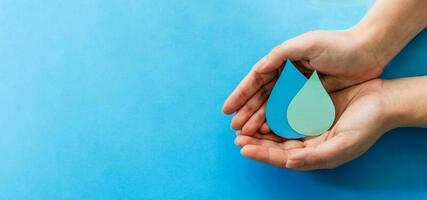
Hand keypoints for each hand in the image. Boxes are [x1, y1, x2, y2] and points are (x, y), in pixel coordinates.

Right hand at [222, 29, 389, 134]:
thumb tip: (258, 69)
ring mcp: (298, 87)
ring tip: (246, 133)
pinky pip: (289, 111)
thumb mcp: (307, 44)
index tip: (227, 110)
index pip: (256, 79)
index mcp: (283, 60)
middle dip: (247, 112)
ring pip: (273, 106)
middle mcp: (287, 74)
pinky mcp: (311, 97)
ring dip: (259, 119)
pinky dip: (277, 121)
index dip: (240, 94)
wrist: (368, 52)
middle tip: (235, 128)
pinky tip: (268, 131)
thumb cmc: (338, 45)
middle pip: (262, 95)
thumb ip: (280, 54)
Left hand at [234, 79, 395, 169]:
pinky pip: (285, 112)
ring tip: (241, 125)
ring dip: (259, 128)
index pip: (281, 157)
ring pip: (277, 129)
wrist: (384, 101)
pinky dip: (272, 112)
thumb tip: (289, 163)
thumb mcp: (343, 145)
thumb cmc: (367, 125)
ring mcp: (308, 125)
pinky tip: (260, 109)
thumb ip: (315, 157)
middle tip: (236, 135)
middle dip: (254, 142)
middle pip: (275, 145)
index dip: (261, 154)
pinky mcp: (308, 108)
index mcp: (314, 154)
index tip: (243, 147)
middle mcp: (308, 142)